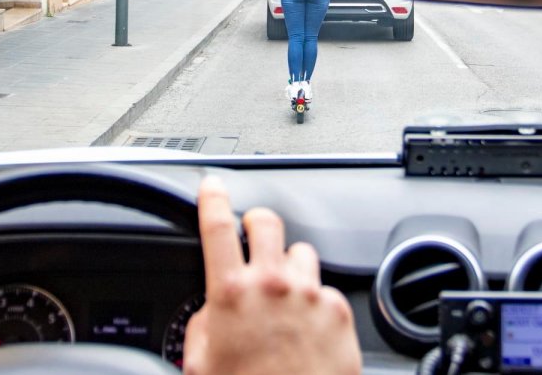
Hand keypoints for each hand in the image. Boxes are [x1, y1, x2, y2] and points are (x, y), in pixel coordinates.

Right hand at [183, 176, 362, 374]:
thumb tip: (212, 310)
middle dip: (258, 223)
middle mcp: (273, 284)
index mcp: (231, 293)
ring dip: (291, 267)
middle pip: (267, 222)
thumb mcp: (202, 364)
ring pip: (302, 253)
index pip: (216, 225)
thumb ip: (203, 325)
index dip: (211, 197)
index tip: (212, 185)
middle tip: (253, 235)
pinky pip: (325, 291)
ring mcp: (310, 295)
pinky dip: (315, 304)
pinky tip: (307, 331)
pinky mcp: (338, 312)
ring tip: (284, 297)